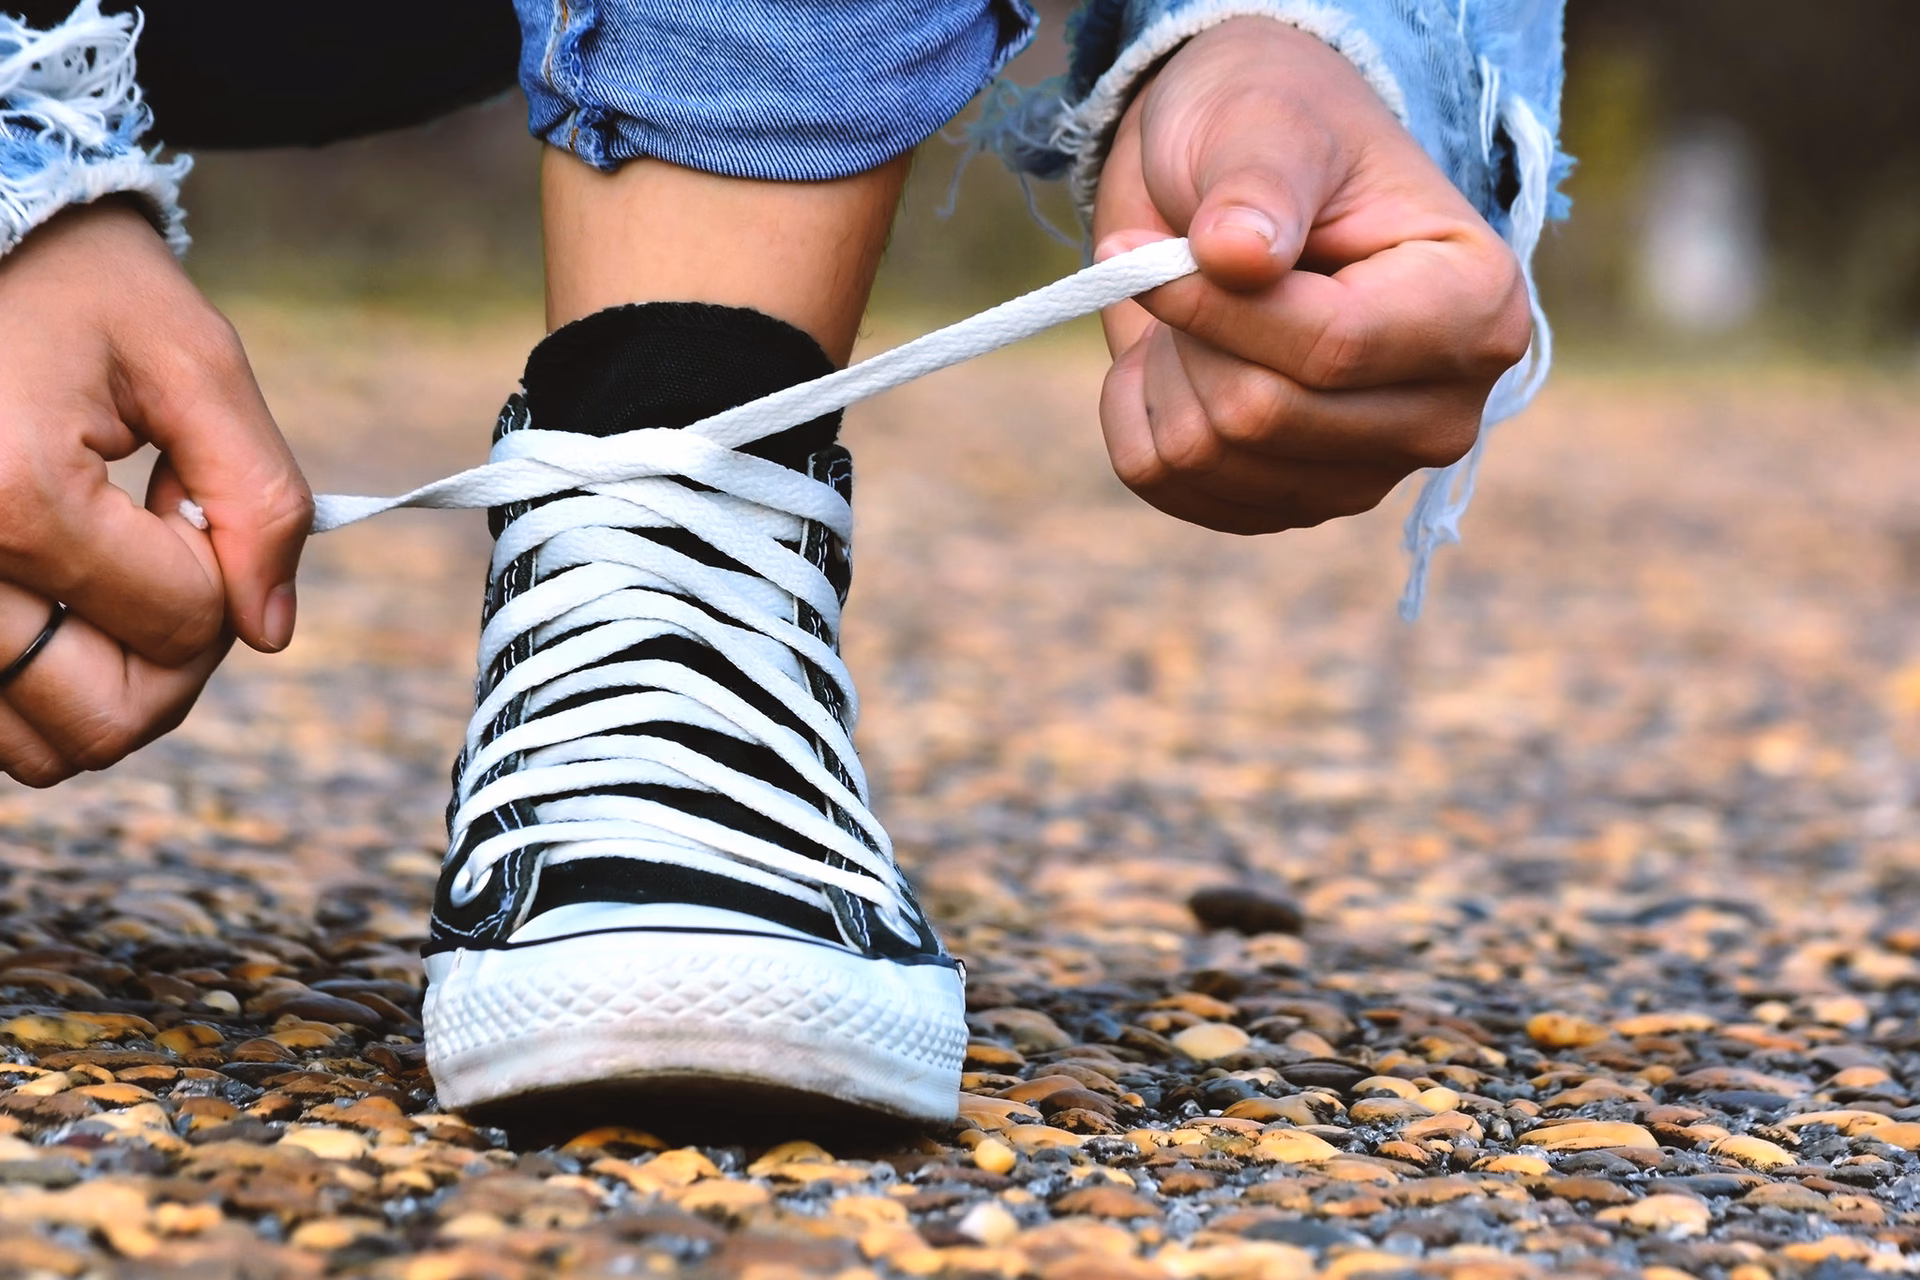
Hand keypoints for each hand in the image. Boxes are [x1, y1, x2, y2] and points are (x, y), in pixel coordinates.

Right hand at [0, 203, 311, 784]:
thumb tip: (271, 627)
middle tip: (173, 566)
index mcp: (10, 495)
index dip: (223, 569)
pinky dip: (48, 686)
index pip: (183, 620)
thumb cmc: (70, 283)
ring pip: (43, 742)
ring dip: (110, 683)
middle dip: (175, 660)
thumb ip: (258, 495)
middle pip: (106, 719)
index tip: (186, 493)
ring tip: (112, 574)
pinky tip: (64, 596)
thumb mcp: (192, 361)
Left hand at [1093, 17, 1531, 533]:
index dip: (1213, 307)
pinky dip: (1137, 415)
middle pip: (1260, 415)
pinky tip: (1173, 357)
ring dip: (1160, 369)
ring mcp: (1368, 474)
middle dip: (1186, 332)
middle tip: (1181, 263)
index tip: (1136, 251)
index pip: (1331, 348)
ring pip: (1206, 456)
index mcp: (1477, 309)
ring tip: (1191, 304)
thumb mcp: (1267, 124)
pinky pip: (1168, 484)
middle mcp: (1440, 412)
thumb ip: (1259, 183)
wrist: (1241, 189)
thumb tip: (1236, 254)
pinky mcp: (1291, 505)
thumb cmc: (1274, 135)